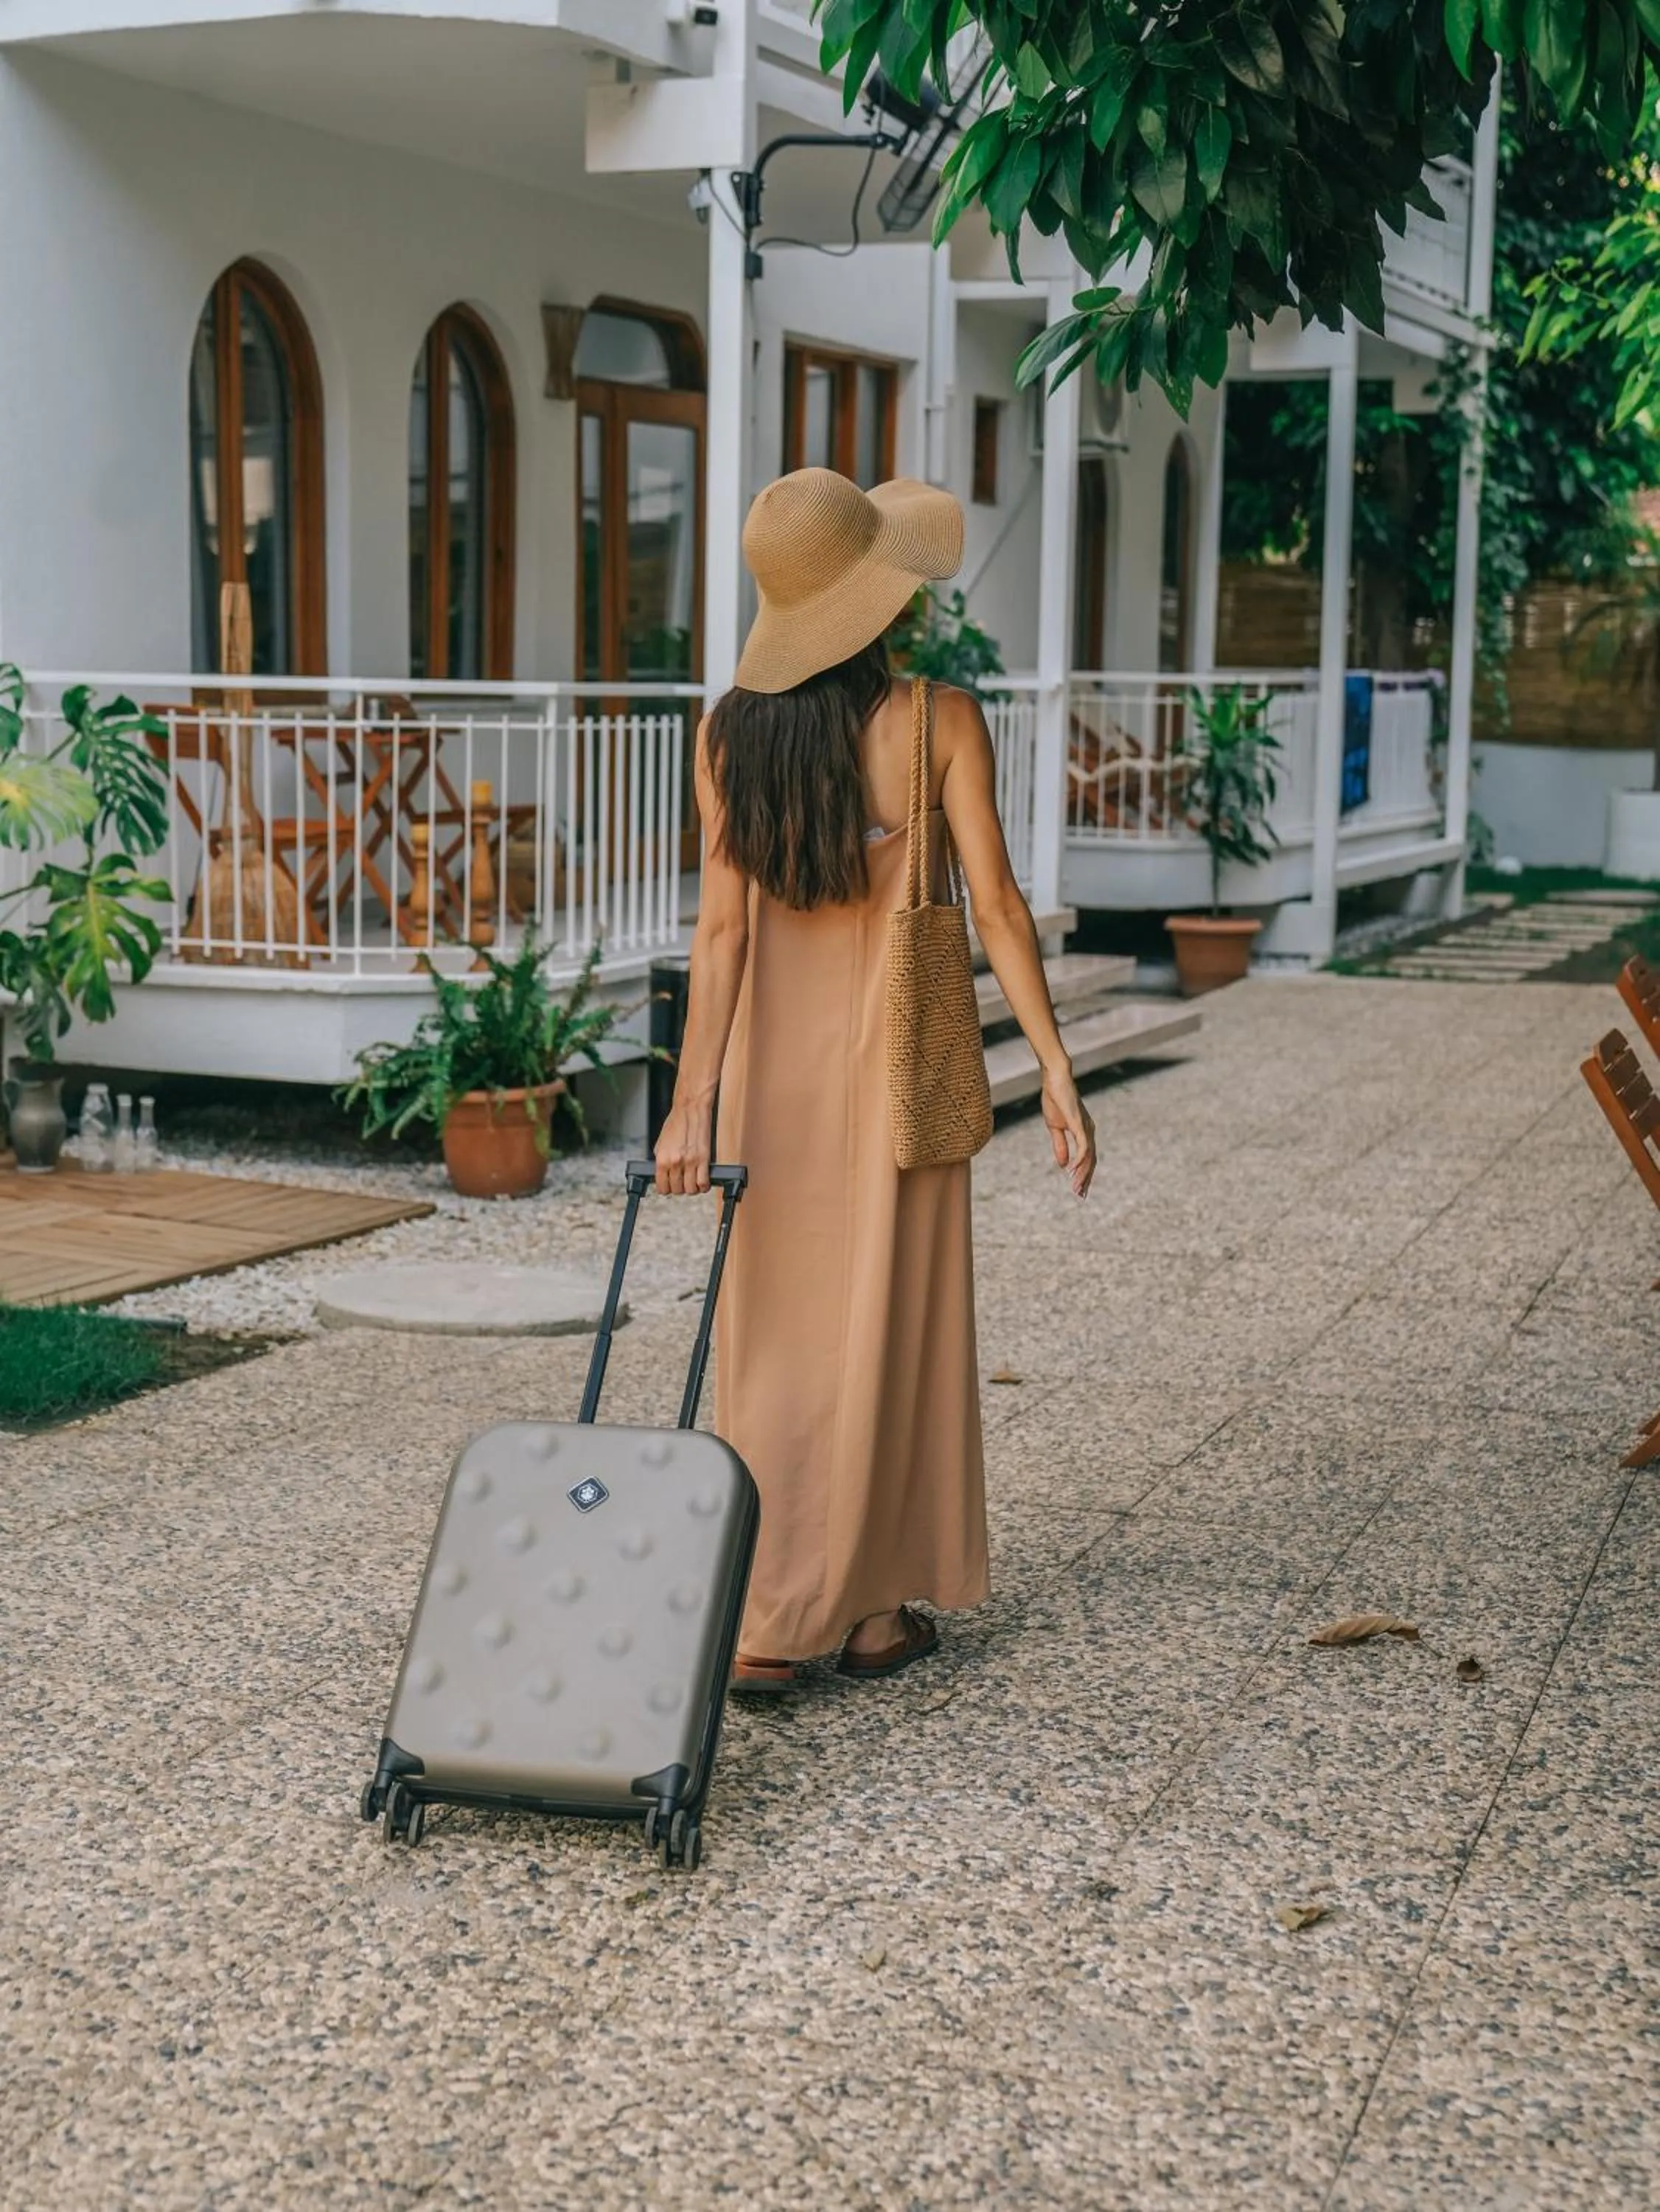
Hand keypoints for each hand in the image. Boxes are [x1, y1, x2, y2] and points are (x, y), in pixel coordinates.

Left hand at [654, 1099, 712, 1195]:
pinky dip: (703, 1186)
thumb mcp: (661, 1143)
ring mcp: (690, 1162)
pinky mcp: (704, 1159)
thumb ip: (661, 1160)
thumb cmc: (676, 1123)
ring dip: (691, 1189)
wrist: (690, 1110)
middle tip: (681, 1183)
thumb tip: (662, 1174)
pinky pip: (703, 1182)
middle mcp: (675, 1162)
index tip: (668, 1188)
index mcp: (662, 1159)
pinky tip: (702, 1182)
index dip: (665, 1189)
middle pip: (677, 1190)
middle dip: (679, 1189)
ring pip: (691, 1189)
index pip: (662, 1187)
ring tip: (692, 1182)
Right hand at [1041, 1062, 1095, 1198]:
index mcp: (1083, 1132)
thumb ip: (1060, 1145)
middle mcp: (1089, 1132)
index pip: (1087, 1158)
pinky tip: (1071, 1171)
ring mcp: (1086, 1128)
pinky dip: (1079, 1161)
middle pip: (1091, 1161)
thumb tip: (1062, 1164)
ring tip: (1076, 1189)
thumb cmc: (1055, 1100)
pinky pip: (1083, 1147)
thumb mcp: (1055, 1127)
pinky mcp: (1080, 1125)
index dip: (1083, 1174)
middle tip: (1081, 1195)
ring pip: (1088, 1157)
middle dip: (1086, 1179)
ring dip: (1082, 1174)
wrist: (1055, 1080)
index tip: (1078, 1189)